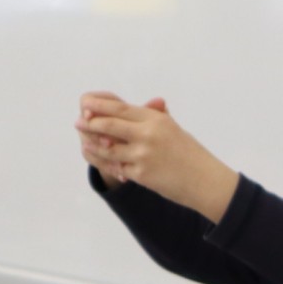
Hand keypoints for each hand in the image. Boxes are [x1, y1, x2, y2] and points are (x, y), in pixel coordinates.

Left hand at [75, 93, 239, 222]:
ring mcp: (143, 155)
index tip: (86, 103)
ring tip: (85, 142)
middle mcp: (148, 134)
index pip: (121, 108)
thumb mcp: (173, 129)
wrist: (204, 180)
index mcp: (156, 119)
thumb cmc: (190, 153)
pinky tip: (102, 160)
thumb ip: (151, 118)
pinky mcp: (141, 174)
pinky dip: (108, 164)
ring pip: (108, 147)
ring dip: (94, 144)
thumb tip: (127, 110)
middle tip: (78, 121)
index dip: (100, 105)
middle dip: (91, 122)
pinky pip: (117, 167)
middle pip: (109, 124)